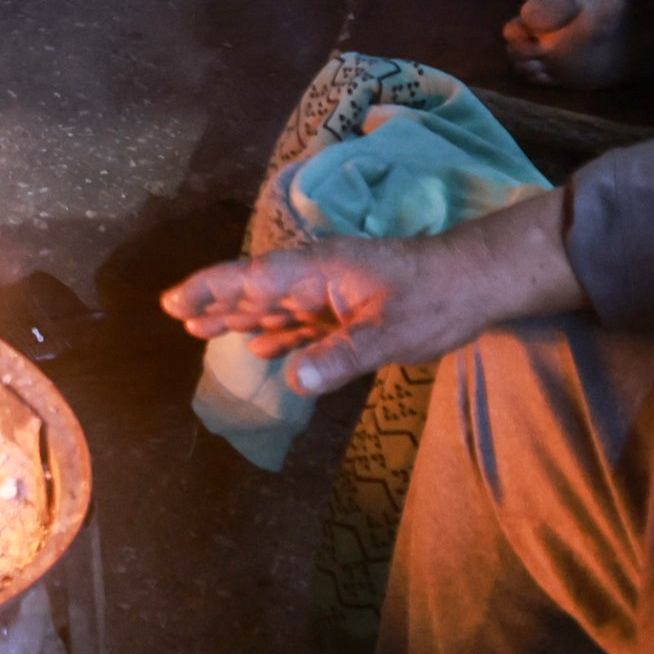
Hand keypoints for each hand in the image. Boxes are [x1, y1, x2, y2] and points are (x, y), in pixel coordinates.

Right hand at [161, 192, 577, 400]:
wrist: (480, 282)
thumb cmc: (436, 300)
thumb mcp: (390, 334)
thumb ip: (340, 357)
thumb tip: (292, 381)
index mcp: (319, 272)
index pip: (252, 279)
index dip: (210, 289)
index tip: (173, 301)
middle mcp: (319, 277)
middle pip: (256, 288)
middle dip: (215, 301)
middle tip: (174, 315)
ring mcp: (335, 292)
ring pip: (276, 304)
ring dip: (240, 317)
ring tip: (201, 329)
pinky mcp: (351, 308)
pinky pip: (301, 320)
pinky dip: (277, 332)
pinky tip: (260, 344)